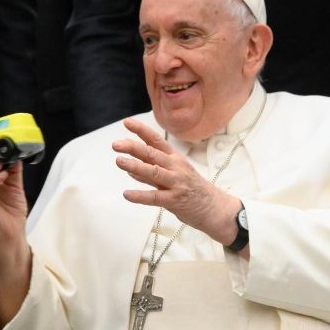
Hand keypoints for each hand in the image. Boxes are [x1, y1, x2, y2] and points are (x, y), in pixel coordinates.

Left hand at [112, 118, 239, 244]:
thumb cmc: (191, 188)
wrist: (213, 207)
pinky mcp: (175, 200)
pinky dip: (140, 195)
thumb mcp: (173, 174)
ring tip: (119, 161)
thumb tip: (130, 169)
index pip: (156, 140)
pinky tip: (127, 194)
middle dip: (133, 147)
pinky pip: (155, 197)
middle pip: (152, 154)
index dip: (141, 131)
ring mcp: (176, 183)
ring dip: (135, 166)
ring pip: (154, 172)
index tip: (127, 122)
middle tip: (116, 144)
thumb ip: (151, 171)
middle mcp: (175, 167)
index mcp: (174, 158)